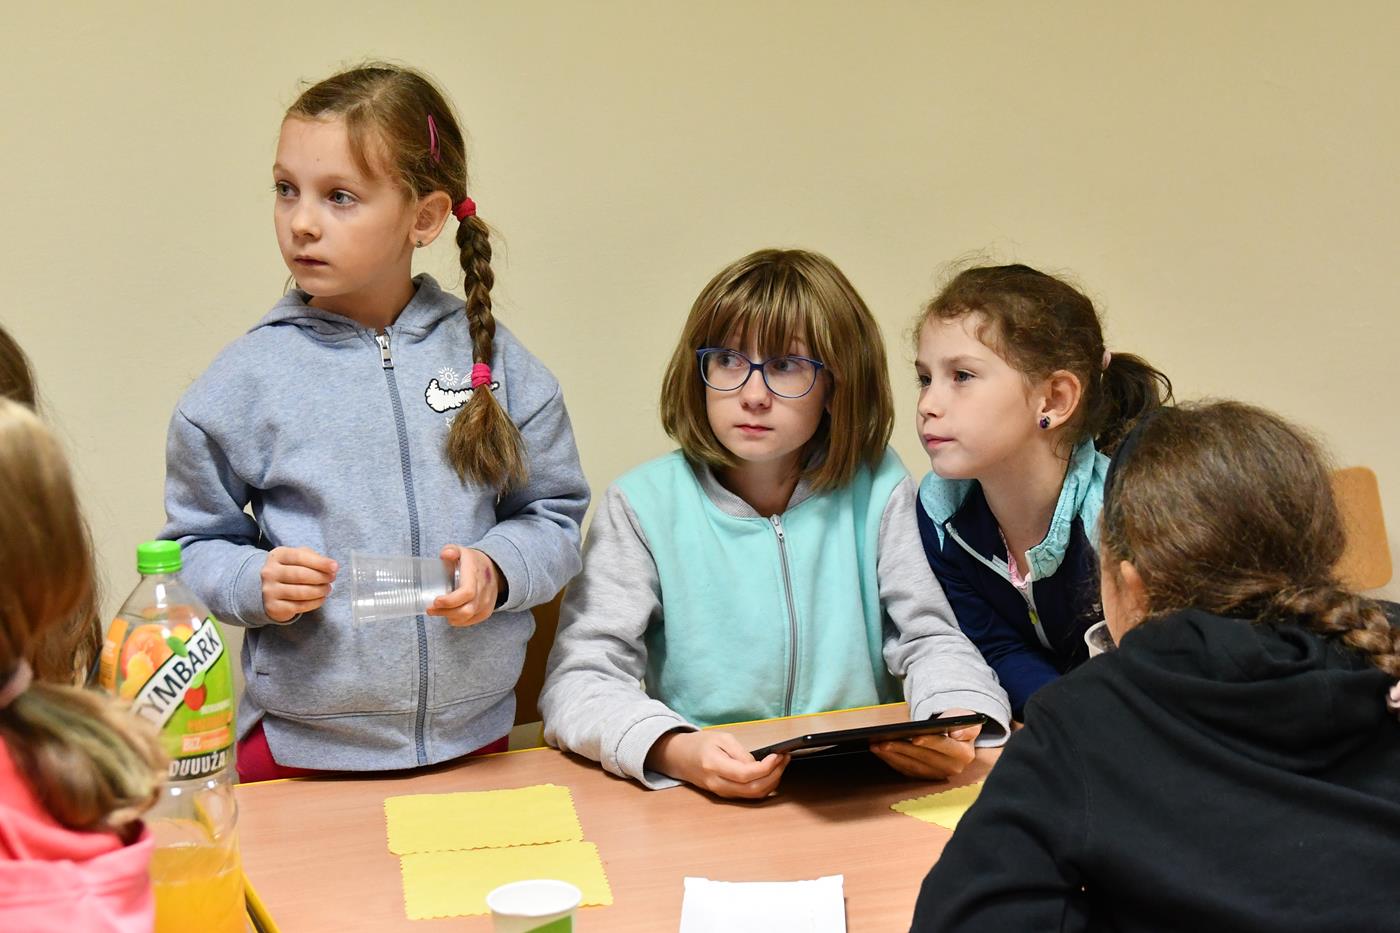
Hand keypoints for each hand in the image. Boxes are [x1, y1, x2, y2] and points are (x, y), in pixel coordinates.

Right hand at [261, 547, 337, 622]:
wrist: (271, 590)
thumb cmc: (291, 570)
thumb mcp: (299, 558)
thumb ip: (314, 558)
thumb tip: (332, 566)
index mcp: (277, 556)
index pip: (300, 557)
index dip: (320, 562)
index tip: (335, 567)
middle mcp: (269, 572)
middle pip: (301, 575)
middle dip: (321, 577)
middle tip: (332, 578)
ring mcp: (269, 590)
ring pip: (301, 592)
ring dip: (319, 591)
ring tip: (327, 588)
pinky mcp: (273, 607)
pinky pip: (299, 606)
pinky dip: (315, 602)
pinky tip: (321, 598)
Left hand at [426, 546, 499, 626]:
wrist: (496, 570)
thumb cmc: (473, 562)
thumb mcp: (462, 551)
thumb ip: (452, 550)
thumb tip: (444, 555)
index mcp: (475, 575)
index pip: (466, 593)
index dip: (450, 601)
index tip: (436, 601)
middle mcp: (483, 591)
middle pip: (465, 610)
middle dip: (445, 612)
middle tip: (430, 609)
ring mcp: (486, 602)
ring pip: (467, 617)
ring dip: (450, 617)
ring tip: (438, 612)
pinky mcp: (486, 611)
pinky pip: (471, 621)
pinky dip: (459, 621)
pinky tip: (450, 615)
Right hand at [646, 730, 788, 798]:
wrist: (679, 758)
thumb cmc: (698, 744)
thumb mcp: (720, 738)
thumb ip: (740, 752)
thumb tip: (759, 764)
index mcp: (714, 766)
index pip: (746, 774)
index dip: (766, 767)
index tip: (778, 755)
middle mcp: (718, 784)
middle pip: (753, 789)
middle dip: (774, 775)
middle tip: (784, 759)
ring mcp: (722, 792)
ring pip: (753, 795)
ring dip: (772, 782)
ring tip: (780, 764)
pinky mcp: (726, 795)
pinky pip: (749, 795)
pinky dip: (764, 786)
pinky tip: (770, 773)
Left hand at [870, 708, 981, 780]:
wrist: (954, 735)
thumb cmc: (957, 724)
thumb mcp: (966, 719)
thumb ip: (966, 725)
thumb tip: (956, 734)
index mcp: (963, 754)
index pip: (944, 747)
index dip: (930, 742)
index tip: (915, 737)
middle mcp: (952, 768)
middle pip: (923, 758)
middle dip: (903, 748)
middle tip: (885, 740)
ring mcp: (936, 774)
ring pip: (912, 766)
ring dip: (892, 756)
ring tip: (877, 745)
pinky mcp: (923, 776)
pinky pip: (905, 770)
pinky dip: (891, 761)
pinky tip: (880, 751)